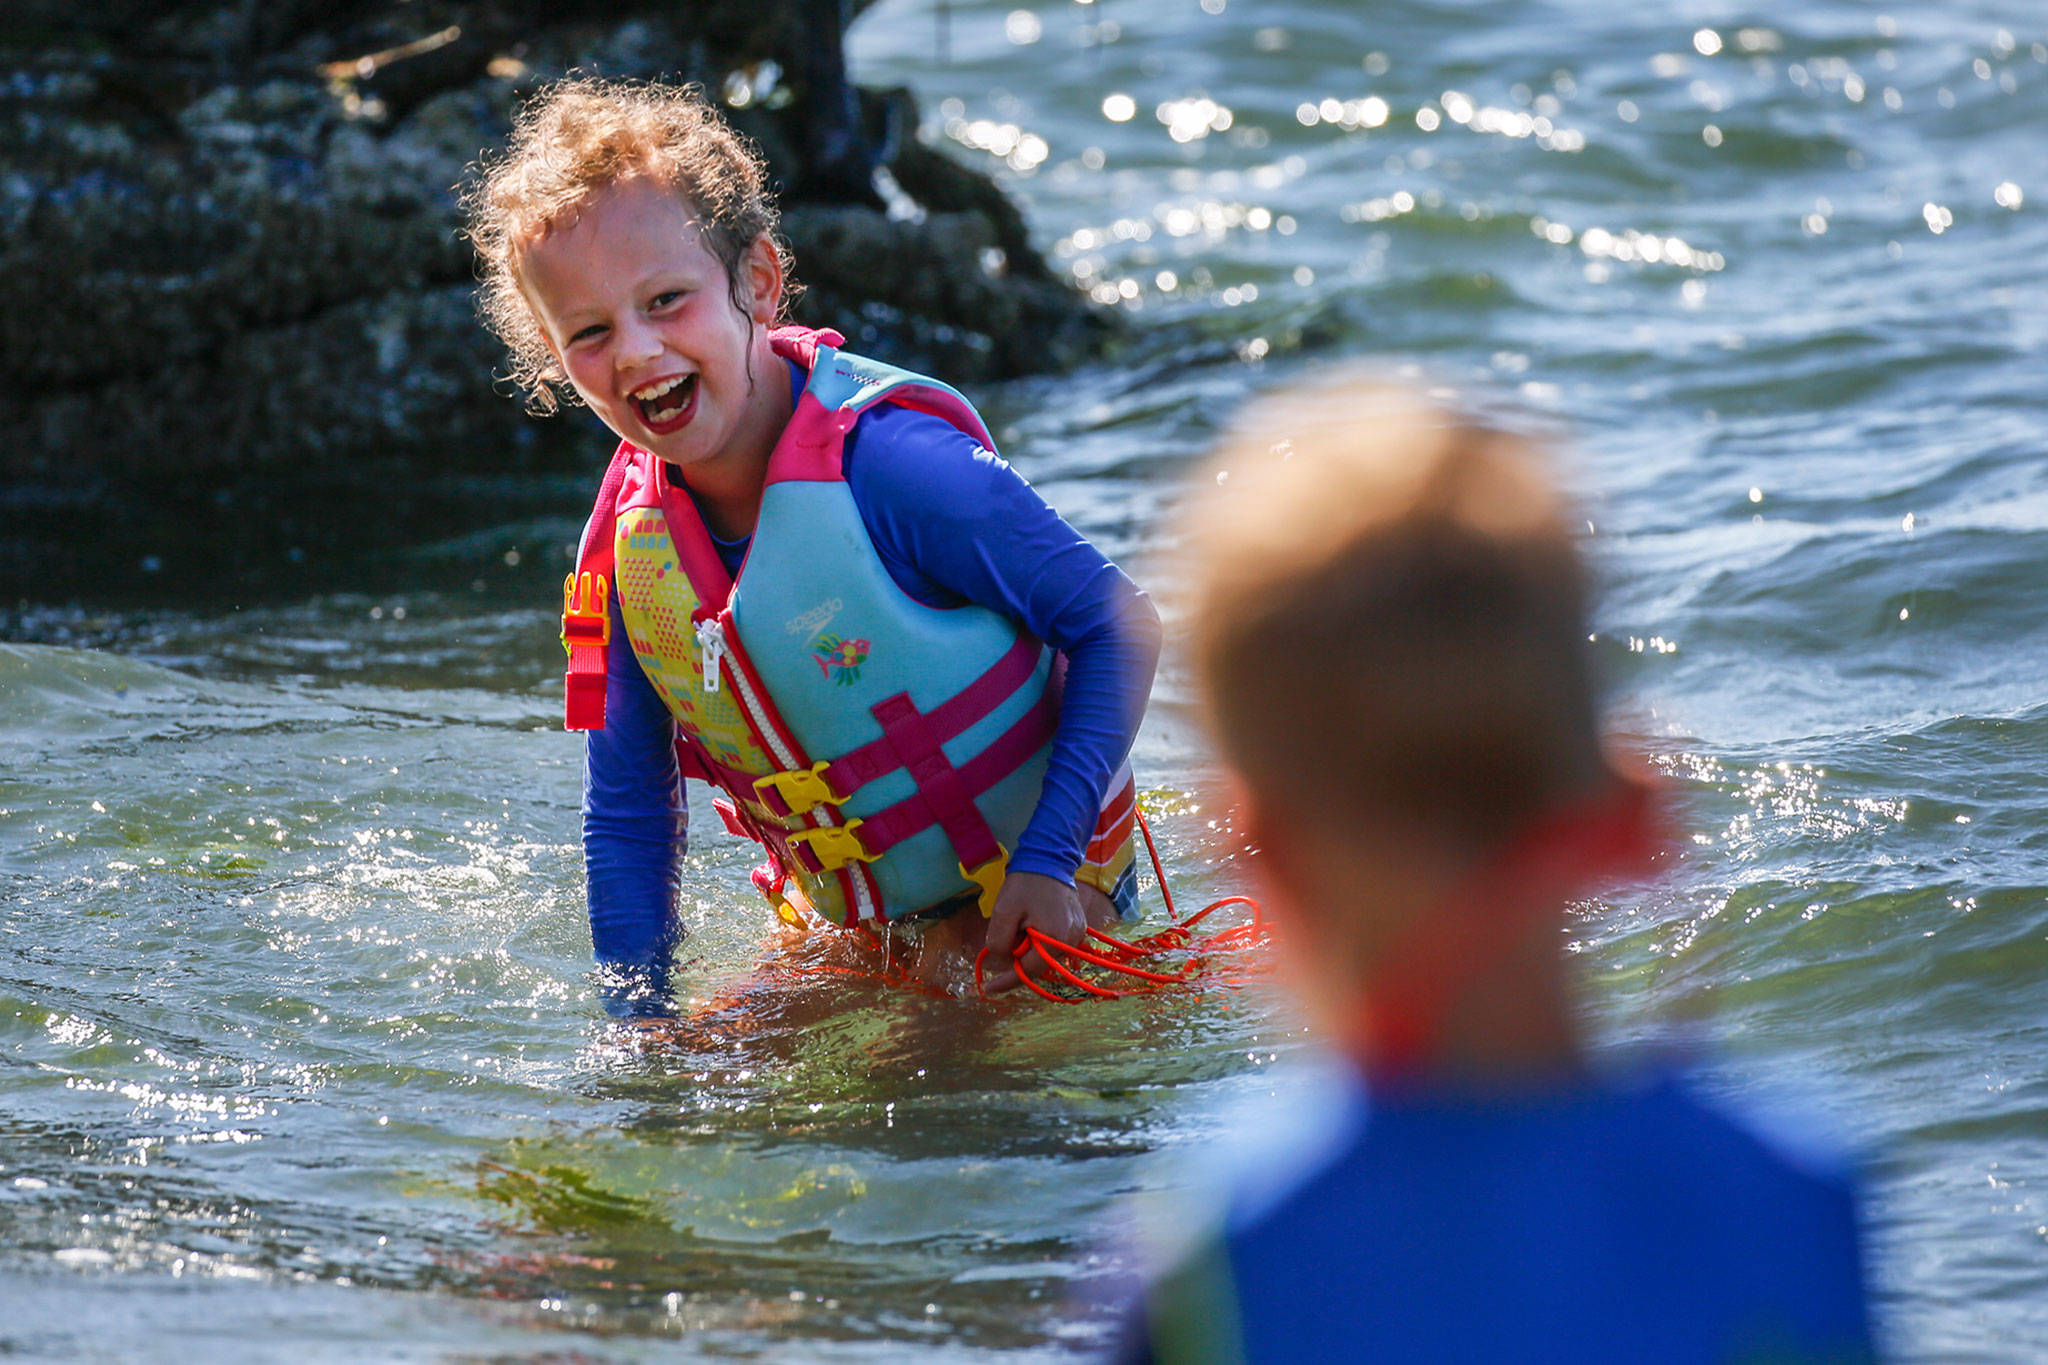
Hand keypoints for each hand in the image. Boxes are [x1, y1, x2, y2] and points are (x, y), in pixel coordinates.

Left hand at [980, 870, 1084, 994]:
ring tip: (1020, 923)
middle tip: (1008, 933)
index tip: (988, 989)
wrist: (1049, 859)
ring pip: (1046, 956)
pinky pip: (1054, 945)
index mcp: (1056, 937)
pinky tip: (1030, 924)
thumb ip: (999, 941)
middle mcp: (1072, 940)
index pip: (1029, 971)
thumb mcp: (1004, 911)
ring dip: (1028, 949)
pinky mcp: (1077, 927)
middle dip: (1018, 958)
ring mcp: (1077, 934)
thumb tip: (1002, 959)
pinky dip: (1039, 942)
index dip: (1008, 981)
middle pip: (1039, 965)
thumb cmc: (1026, 883)